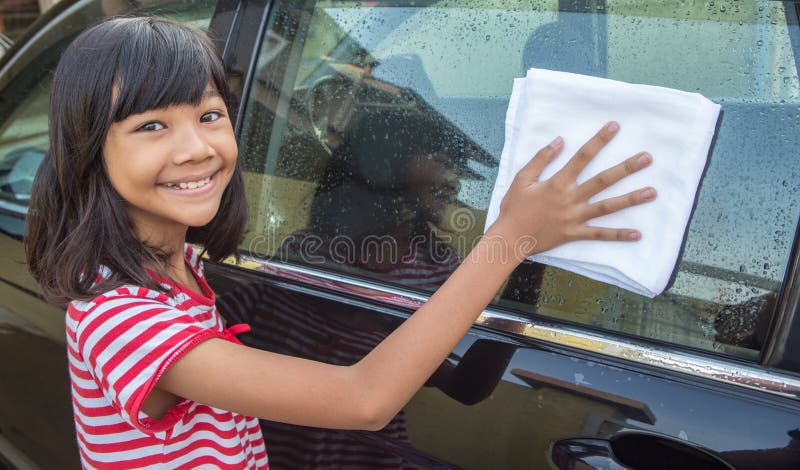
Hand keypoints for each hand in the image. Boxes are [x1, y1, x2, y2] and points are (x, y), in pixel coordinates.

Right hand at [490, 121, 656, 258]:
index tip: (615, 127)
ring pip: (607, 207)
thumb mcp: (522, 178)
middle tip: (647, 158)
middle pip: (603, 180)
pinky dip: (618, 235)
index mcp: (558, 182)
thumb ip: (541, 159)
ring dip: (630, 199)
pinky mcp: (575, 233)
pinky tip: (637, 234)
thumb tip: (559, 141)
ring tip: (652, 192)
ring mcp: (575, 217)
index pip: (583, 157)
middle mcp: (571, 198)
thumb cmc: (513, 207)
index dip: (599, 140)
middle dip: (626, 168)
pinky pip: (599, 235)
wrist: (510, 238)